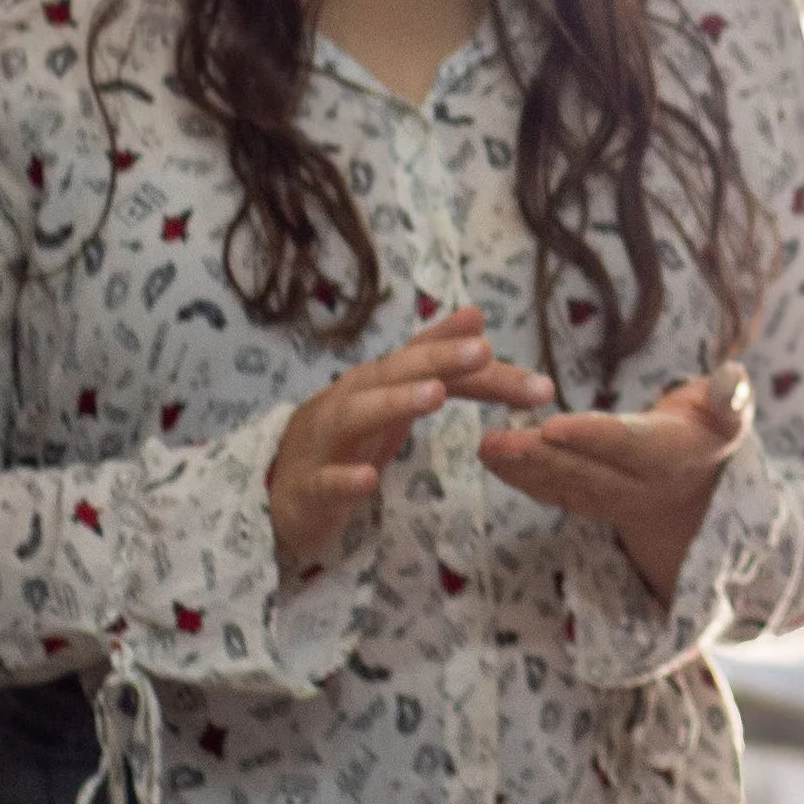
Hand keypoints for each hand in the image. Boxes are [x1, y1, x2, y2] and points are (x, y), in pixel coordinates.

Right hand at [268, 307, 553, 571]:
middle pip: (398, 371)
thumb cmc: (350, 436)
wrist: (280, 487)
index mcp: (383, 379)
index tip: (523, 362)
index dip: (476, 359)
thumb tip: (478, 316)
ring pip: (360, 413)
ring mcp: (329, 439)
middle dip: (440, 359)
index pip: (434, 360)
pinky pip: (328, 480)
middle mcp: (356, 397)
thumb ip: (440, 363)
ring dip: (397, 401)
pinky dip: (347, 479)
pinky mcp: (311, 485)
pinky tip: (370, 481)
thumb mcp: (396, 395)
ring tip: (435, 396)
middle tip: (482, 351)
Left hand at [479, 365, 753, 603]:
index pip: (626, 445)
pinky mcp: (588, 502)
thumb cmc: (711, 429)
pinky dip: (519, 476)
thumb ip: (730, 398)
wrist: (698, 490)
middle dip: (538, 457)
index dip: (590, 436)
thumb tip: (733, 379)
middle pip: (583, 471)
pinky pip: (552, 492)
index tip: (552, 425)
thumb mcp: (731, 413)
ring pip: (561, 486)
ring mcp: (610, 500)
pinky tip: (489, 456)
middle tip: (497, 439)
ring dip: (520, 469)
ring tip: (485, 447)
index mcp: (672, 456)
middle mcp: (637, 486)